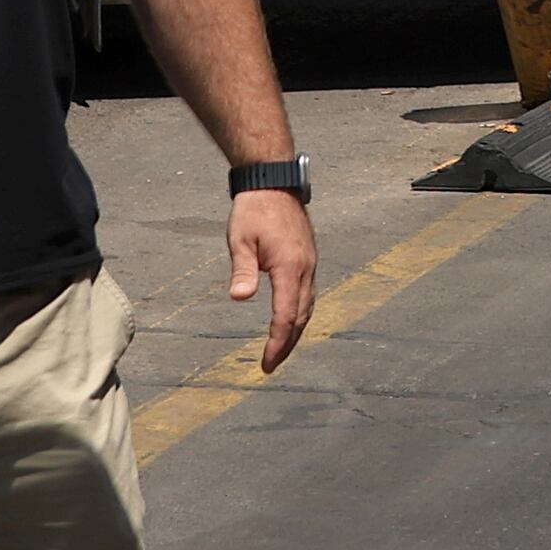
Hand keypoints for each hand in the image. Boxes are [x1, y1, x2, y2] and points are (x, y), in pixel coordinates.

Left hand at [231, 186, 318, 372]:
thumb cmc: (254, 210)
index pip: (286, 315)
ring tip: (280, 349)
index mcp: (290, 266)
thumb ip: (242, 270)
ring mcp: (310, 264)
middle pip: (301, 316)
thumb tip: (239, 298)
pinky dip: (300, 314)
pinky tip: (290, 320)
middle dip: (287, 344)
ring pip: (307, 307)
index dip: (277, 343)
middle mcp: (306, 268)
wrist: (273, 183)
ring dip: (295, 331)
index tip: (266, 364)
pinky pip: (308, 294)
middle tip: (270, 365)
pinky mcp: (308, 260)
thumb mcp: (240, 239)